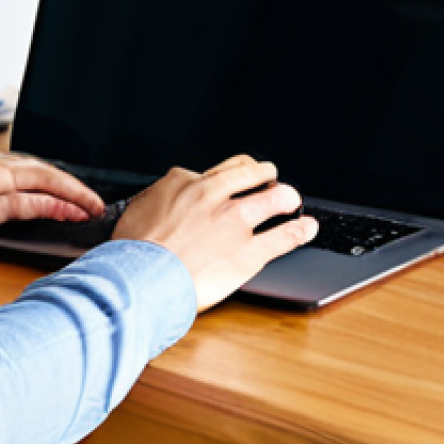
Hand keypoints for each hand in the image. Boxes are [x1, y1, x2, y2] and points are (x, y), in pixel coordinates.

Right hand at [112, 154, 317, 310]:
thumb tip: (169, 196)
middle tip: (271, 179)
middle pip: (251, 174)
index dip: (239, 169)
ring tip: (292, 199)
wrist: (142, 275)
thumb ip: (164, 195)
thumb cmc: (135, 248)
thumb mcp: (142, 205)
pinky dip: (299, 231)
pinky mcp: (248, 252)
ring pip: (273, 199)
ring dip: (286, 197)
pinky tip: (308, 228)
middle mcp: (213, 196)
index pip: (221, 167)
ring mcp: (234, 223)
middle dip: (265, 175)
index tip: (243, 173)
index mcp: (185, 183)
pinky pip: (283, 237)